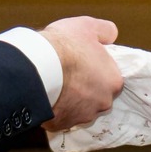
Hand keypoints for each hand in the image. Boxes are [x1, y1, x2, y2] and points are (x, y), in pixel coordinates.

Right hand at [40, 17, 121, 131]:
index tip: (85, 65)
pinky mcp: (62, 125)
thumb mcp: (87, 26)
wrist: (37, 67)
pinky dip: (55, 110)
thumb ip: (105, 31)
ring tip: (57, 86)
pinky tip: (48, 97)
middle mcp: (102, 103)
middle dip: (87, 90)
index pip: (111, 79)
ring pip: (80, 110)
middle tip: (71, 75)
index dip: (98, 71)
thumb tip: (111, 34)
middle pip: (97, 97)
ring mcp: (82, 117)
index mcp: (113, 82)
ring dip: (72, 101)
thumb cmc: (64, 46)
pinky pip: (60, 118)